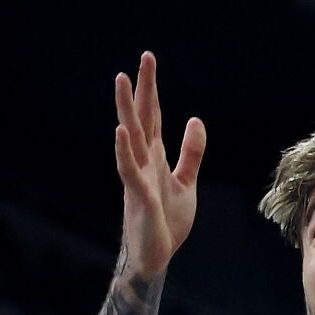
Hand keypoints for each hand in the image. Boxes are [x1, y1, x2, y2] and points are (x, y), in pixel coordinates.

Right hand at [112, 52, 205, 277]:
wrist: (156, 256)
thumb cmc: (167, 221)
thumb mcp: (186, 181)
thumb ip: (191, 152)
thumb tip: (194, 120)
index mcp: (156, 157)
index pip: (154, 115)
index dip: (152, 88)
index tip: (148, 60)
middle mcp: (144, 161)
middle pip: (143, 117)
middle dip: (143, 88)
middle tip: (144, 57)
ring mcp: (139, 176)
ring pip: (131, 136)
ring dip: (126, 109)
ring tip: (121, 81)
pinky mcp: (138, 195)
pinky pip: (129, 169)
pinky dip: (124, 150)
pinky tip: (121, 131)